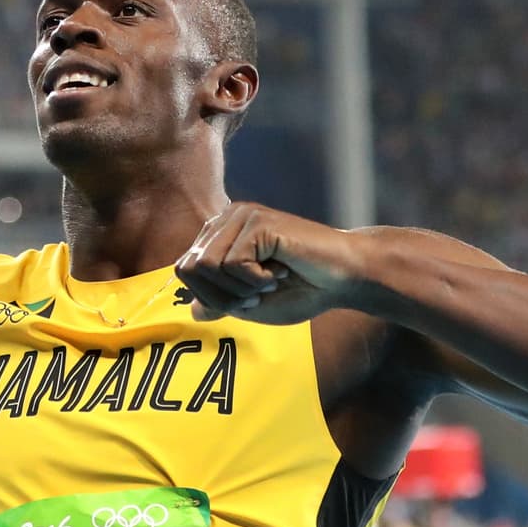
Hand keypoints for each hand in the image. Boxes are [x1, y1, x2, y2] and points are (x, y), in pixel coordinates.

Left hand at [174, 202, 359, 324]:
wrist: (343, 278)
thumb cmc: (302, 290)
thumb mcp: (252, 304)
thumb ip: (220, 303)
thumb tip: (194, 310)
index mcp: (220, 236)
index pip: (184, 271)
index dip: (210, 297)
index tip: (246, 299)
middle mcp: (225, 220)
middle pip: (189, 269)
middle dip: (222, 296)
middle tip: (259, 293)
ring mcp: (241, 216)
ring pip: (208, 267)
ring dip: (240, 289)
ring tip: (270, 282)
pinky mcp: (258, 221)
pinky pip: (234, 263)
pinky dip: (256, 280)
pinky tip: (281, 271)